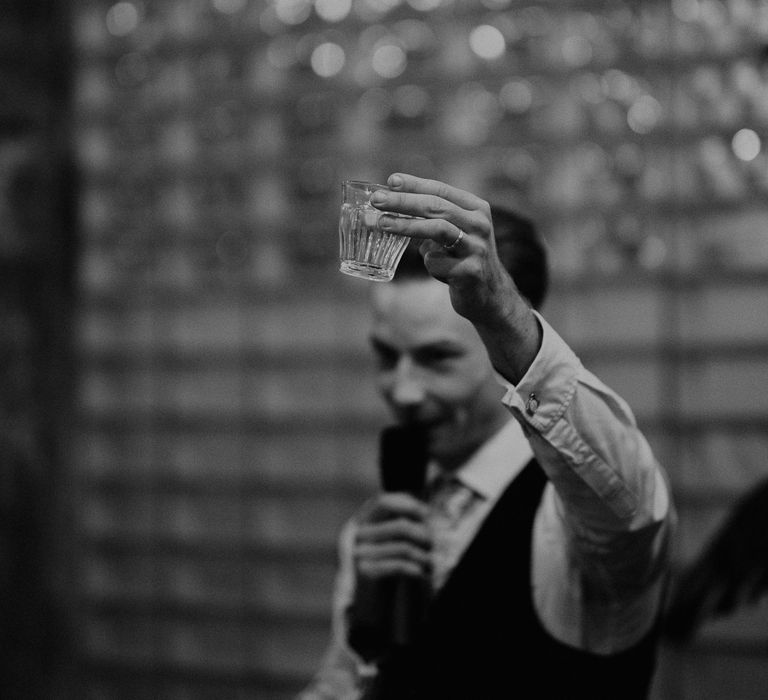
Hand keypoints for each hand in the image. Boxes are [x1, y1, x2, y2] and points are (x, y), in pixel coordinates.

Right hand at [353, 492, 431, 579]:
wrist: (364, 600)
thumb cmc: (381, 563)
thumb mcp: (386, 539)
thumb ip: (396, 521)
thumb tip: (426, 510)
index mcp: (360, 520)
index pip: (383, 501)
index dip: (407, 504)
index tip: (426, 513)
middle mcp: (356, 534)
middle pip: (400, 526)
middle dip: (423, 534)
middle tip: (433, 544)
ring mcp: (359, 554)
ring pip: (403, 547)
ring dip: (424, 556)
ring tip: (431, 562)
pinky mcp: (365, 573)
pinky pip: (398, 565)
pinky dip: (414, 568)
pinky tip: (421, 573)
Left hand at [372, 173, 516, 327]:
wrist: (491, 295)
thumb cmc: (464, 259)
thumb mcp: (455, 232)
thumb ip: (432, 219)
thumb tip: (390, 210)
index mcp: (476, 209)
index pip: (441, 190)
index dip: (414, 184)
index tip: (390, 181)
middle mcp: (480, 224)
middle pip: (436, 206)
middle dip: (403, 201)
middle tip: (377, 199)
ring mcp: (477, 247)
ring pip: (437, 229)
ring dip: (406, 225)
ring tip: (382, 224)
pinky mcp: (470, 271)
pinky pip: (436, 262)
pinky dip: (429, 264)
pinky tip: (437, 269)